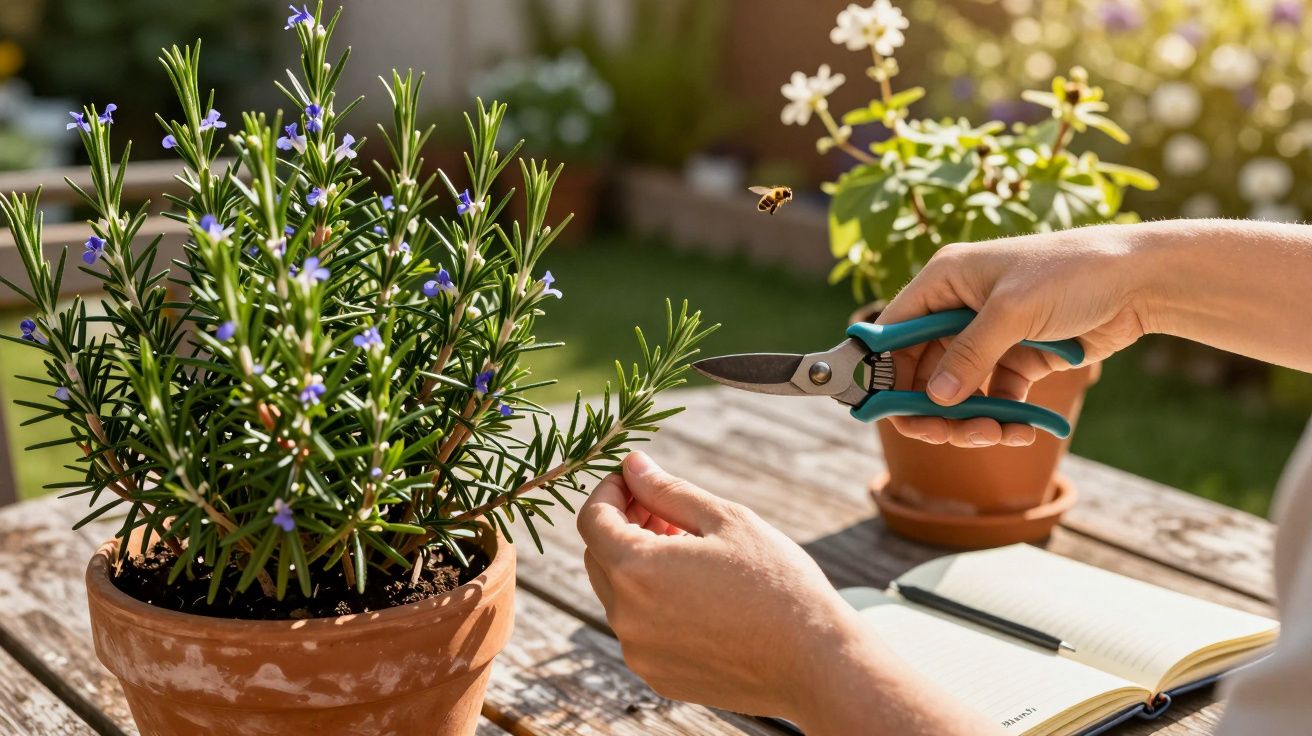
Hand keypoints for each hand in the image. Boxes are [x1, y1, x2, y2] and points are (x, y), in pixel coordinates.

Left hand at [576, 451, 994, 734]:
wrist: (815, 662)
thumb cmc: (777, 582)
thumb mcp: (725, 520)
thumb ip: (667, 491)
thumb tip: (631, 465)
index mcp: (637, 569)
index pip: (591, 519)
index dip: (609, 491)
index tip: (636, 480)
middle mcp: (626, 617)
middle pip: (599, 556)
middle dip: (624, 525)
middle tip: (669, 513)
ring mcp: (640, 652)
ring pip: (618, 594)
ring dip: (639, 564)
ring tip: (691, 551)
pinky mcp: (658, 676)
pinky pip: (640, 629)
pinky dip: (653, 603)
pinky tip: (698, 593)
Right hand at [878, 225, 1150, 447]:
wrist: (1141, 280)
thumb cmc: (1073, 273)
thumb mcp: (1013, 311)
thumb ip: (970, 354)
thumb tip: (935, 399)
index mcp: (945, 281)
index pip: (895, 331)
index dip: (884, 372)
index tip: (885, 411)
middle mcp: (959, 308)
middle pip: (923, 370)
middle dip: (932, 408)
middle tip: (944, 436)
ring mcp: (989, 336)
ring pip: (958, 392)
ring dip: (969, 419)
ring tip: (994, 434)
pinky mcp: (1019, 359)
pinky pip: (995, 398)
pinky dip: (1002, 419)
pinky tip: (1021, 430)